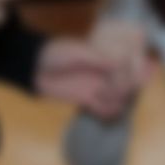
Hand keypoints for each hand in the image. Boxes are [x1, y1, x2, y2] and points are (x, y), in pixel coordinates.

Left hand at [34, 31, 153, 120]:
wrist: (33, 68)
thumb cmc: (55, 54)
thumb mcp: (77, 53)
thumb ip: (98, 59)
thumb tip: (120, 63)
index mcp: (105, 57)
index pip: (128, 66)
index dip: (130, 72)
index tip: (121, 74)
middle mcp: (104, 73)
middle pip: (128, 84)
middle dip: (125, 87)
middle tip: (109, 87)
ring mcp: (97, 86)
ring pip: (121, 98)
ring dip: (117, 100)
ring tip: (101, 96)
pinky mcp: (87, 100)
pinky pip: (105, 110)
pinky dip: (108, 112)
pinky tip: (99, 107)